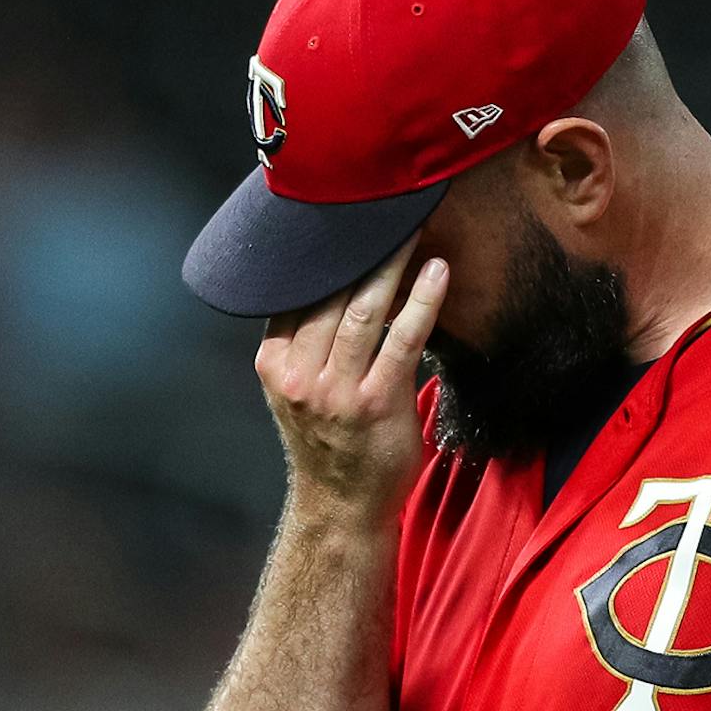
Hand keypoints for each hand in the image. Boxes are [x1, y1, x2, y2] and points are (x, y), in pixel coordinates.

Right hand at [256, 236, 448, 526]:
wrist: (342, 508)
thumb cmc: (330, 441)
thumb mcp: (296, 387)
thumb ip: (304, 338)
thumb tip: (334, 274)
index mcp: (273, 360)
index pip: (296, 287)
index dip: (325, 246)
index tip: (349, 208)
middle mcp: (296, 373)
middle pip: (330, 290)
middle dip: (362, 244)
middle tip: (388, 203)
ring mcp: (333, 390)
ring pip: (364, 308)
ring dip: (393, 262)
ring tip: (415, 224)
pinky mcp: (374, 403)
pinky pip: (402, 339)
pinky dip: (422, 300)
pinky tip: (438, 271)